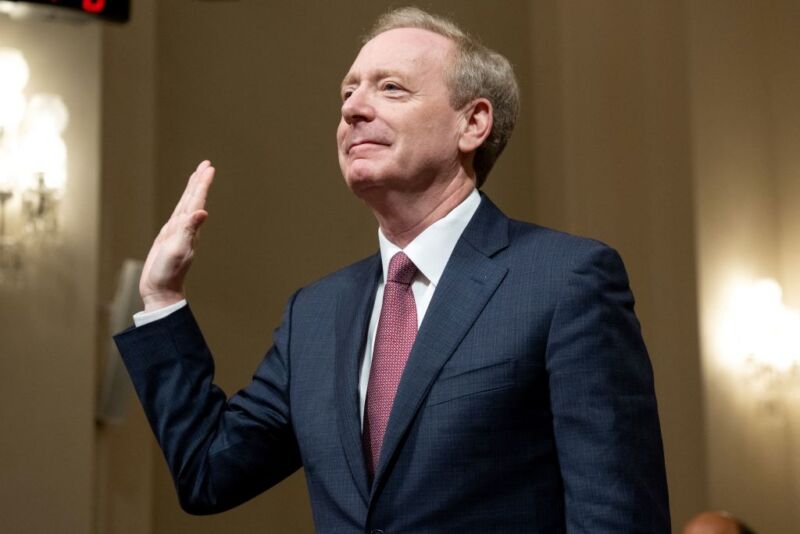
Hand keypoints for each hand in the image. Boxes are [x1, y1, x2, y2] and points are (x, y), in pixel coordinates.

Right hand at [139, 160, 214, 310]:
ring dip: (191, 191)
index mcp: (188, 228)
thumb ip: (189, 230)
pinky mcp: (168, 238)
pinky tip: (184, 205)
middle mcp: (185, 228)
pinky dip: (181, 206)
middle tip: (206, 164)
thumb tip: (202, 212)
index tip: (209, 167)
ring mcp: (177, 233)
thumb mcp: (178, 250)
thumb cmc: (169, 273)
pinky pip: (177, 216)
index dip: (202, 183)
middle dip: (199, 181)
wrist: (161, 291)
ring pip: (185, 205)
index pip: (197, 200)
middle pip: (193, 199)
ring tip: (196, 177)